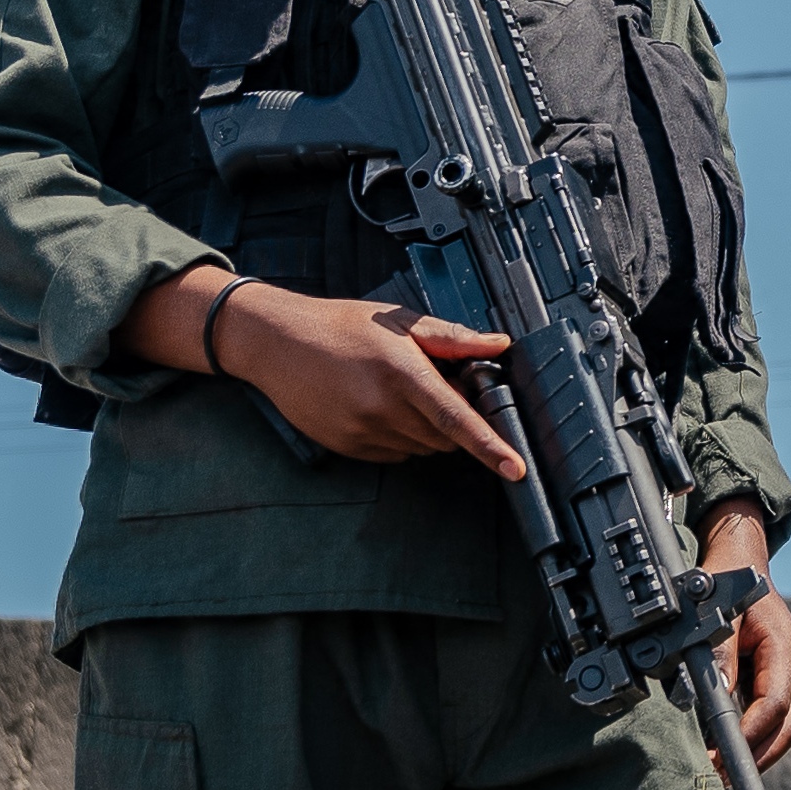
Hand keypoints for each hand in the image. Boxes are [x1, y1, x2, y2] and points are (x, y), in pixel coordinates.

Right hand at [125, 270, 526, 475]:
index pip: (457, 419)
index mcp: (401, 374)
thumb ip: (452, 338)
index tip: (514, 468)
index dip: (490, 446)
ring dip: (427, 428)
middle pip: (446, 437)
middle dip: (453, 418)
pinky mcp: (348, 448)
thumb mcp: (399, 321)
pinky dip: (401, 436)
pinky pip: (395, 454)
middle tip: (432, 384)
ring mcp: (362, 433)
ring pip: (422, 448)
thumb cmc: (340, 326)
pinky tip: (378, 405)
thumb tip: (498, 345)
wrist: (276, 343)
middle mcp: (382, 409)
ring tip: (397, 390)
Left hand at [697, 504, 790, 769]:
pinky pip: (772, 717)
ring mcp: (788, 675)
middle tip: (723, 777)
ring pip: (784, 726)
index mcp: (784, 647)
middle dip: (759, 756)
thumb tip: (716, 697)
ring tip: (724, 772)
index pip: (776, 704)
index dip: (750, 734)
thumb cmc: (725, 587)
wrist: (739, 565)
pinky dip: (754, 738)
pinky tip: (728, 750)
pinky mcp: (776, 680)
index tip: (722, 756)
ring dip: (758, 752)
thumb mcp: (719, 616)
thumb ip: (720, 655)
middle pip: (788, 724)